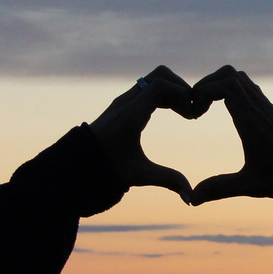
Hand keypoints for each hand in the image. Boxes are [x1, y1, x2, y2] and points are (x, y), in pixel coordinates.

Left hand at [89, 65, 207, 201]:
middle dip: (181, 88)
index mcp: (131, 116)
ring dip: (173, 91)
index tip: (192, 116)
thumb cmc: (108, 169)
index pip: (161, 86)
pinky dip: (164, 94)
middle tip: (191, 111)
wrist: (80, 162)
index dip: (182, 94)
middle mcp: (126, 102)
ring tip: (185, 113)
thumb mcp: (139, 175)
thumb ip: (167, 181)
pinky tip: (174, 112)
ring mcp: (124, 99)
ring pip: (155, 79)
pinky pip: (149, 87)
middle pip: (160, 75)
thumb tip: (191, 198)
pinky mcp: (124, 102)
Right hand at [190, 66, 272, 203]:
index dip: (203, 90)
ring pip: (241, 79)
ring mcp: (269, 109)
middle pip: (230, 74)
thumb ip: (220, 189)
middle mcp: (261, 110)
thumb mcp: (253, 187)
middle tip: (196, 108)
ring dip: (220, 86)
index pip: (226, 85)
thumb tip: (192, 199)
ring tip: (207, 110)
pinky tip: (227, 114)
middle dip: (207, 84)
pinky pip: (250, 90)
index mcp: (254, 123)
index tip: (194, 112)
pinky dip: (232, 93)